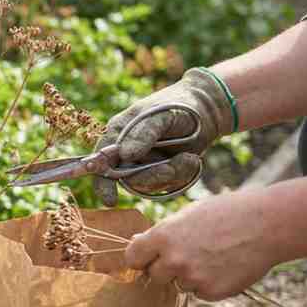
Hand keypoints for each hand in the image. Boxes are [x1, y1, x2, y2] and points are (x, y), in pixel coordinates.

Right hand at [93, 68, 233, 205]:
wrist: (206, 110)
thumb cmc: (178, 106)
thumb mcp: (161, 116)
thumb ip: (143, 133)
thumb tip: (125, 155)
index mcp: (117, 135)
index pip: (100, 162)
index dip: (101, 183)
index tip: (110, 200)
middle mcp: (126, 152)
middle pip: (128, 178)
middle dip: (151, 176)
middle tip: (170, 169)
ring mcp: (143, 165)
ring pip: (150, 183)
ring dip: (172, 173)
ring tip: (189, 157)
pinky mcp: (160, 173)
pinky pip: (167, 185)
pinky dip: (183, 175)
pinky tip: (191, 159)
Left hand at [123, 192, 275, 300]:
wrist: (265, 225)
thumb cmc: (225, 213)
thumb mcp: (186, 215)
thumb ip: (161, 233)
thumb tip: (136, 242)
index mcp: (162, 236)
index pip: (133, 258)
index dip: (139, 258)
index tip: (144, 259)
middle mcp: (173, 260)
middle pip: (154, 276)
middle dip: (165, 268)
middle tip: (187, 255)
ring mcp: (192, 278)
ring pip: (179, 285)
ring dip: (189, 276)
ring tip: (212, 256)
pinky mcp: (211, 292)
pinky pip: (200, 293)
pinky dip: (209, 284)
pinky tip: (223, 266)